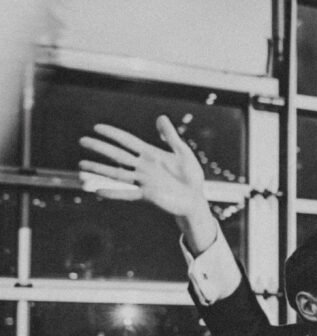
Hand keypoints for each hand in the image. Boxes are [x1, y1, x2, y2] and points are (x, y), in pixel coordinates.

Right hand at [79, 116, 216, 251]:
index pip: (128, 141)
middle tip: (82, 141)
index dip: (113, 134)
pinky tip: (99, 191)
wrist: (195, 199)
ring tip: (81, 166)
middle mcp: (143, 167)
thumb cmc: (190, 176)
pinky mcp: (148, 196)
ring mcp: (144, 182)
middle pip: (118, 155)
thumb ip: (171, 136)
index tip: (97, 127)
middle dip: (101, 148)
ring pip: (117, 174)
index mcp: (150, 155)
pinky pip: (127, 194)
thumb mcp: (183, 153)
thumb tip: (160, 117)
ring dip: (100, 170)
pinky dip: (114, 193)